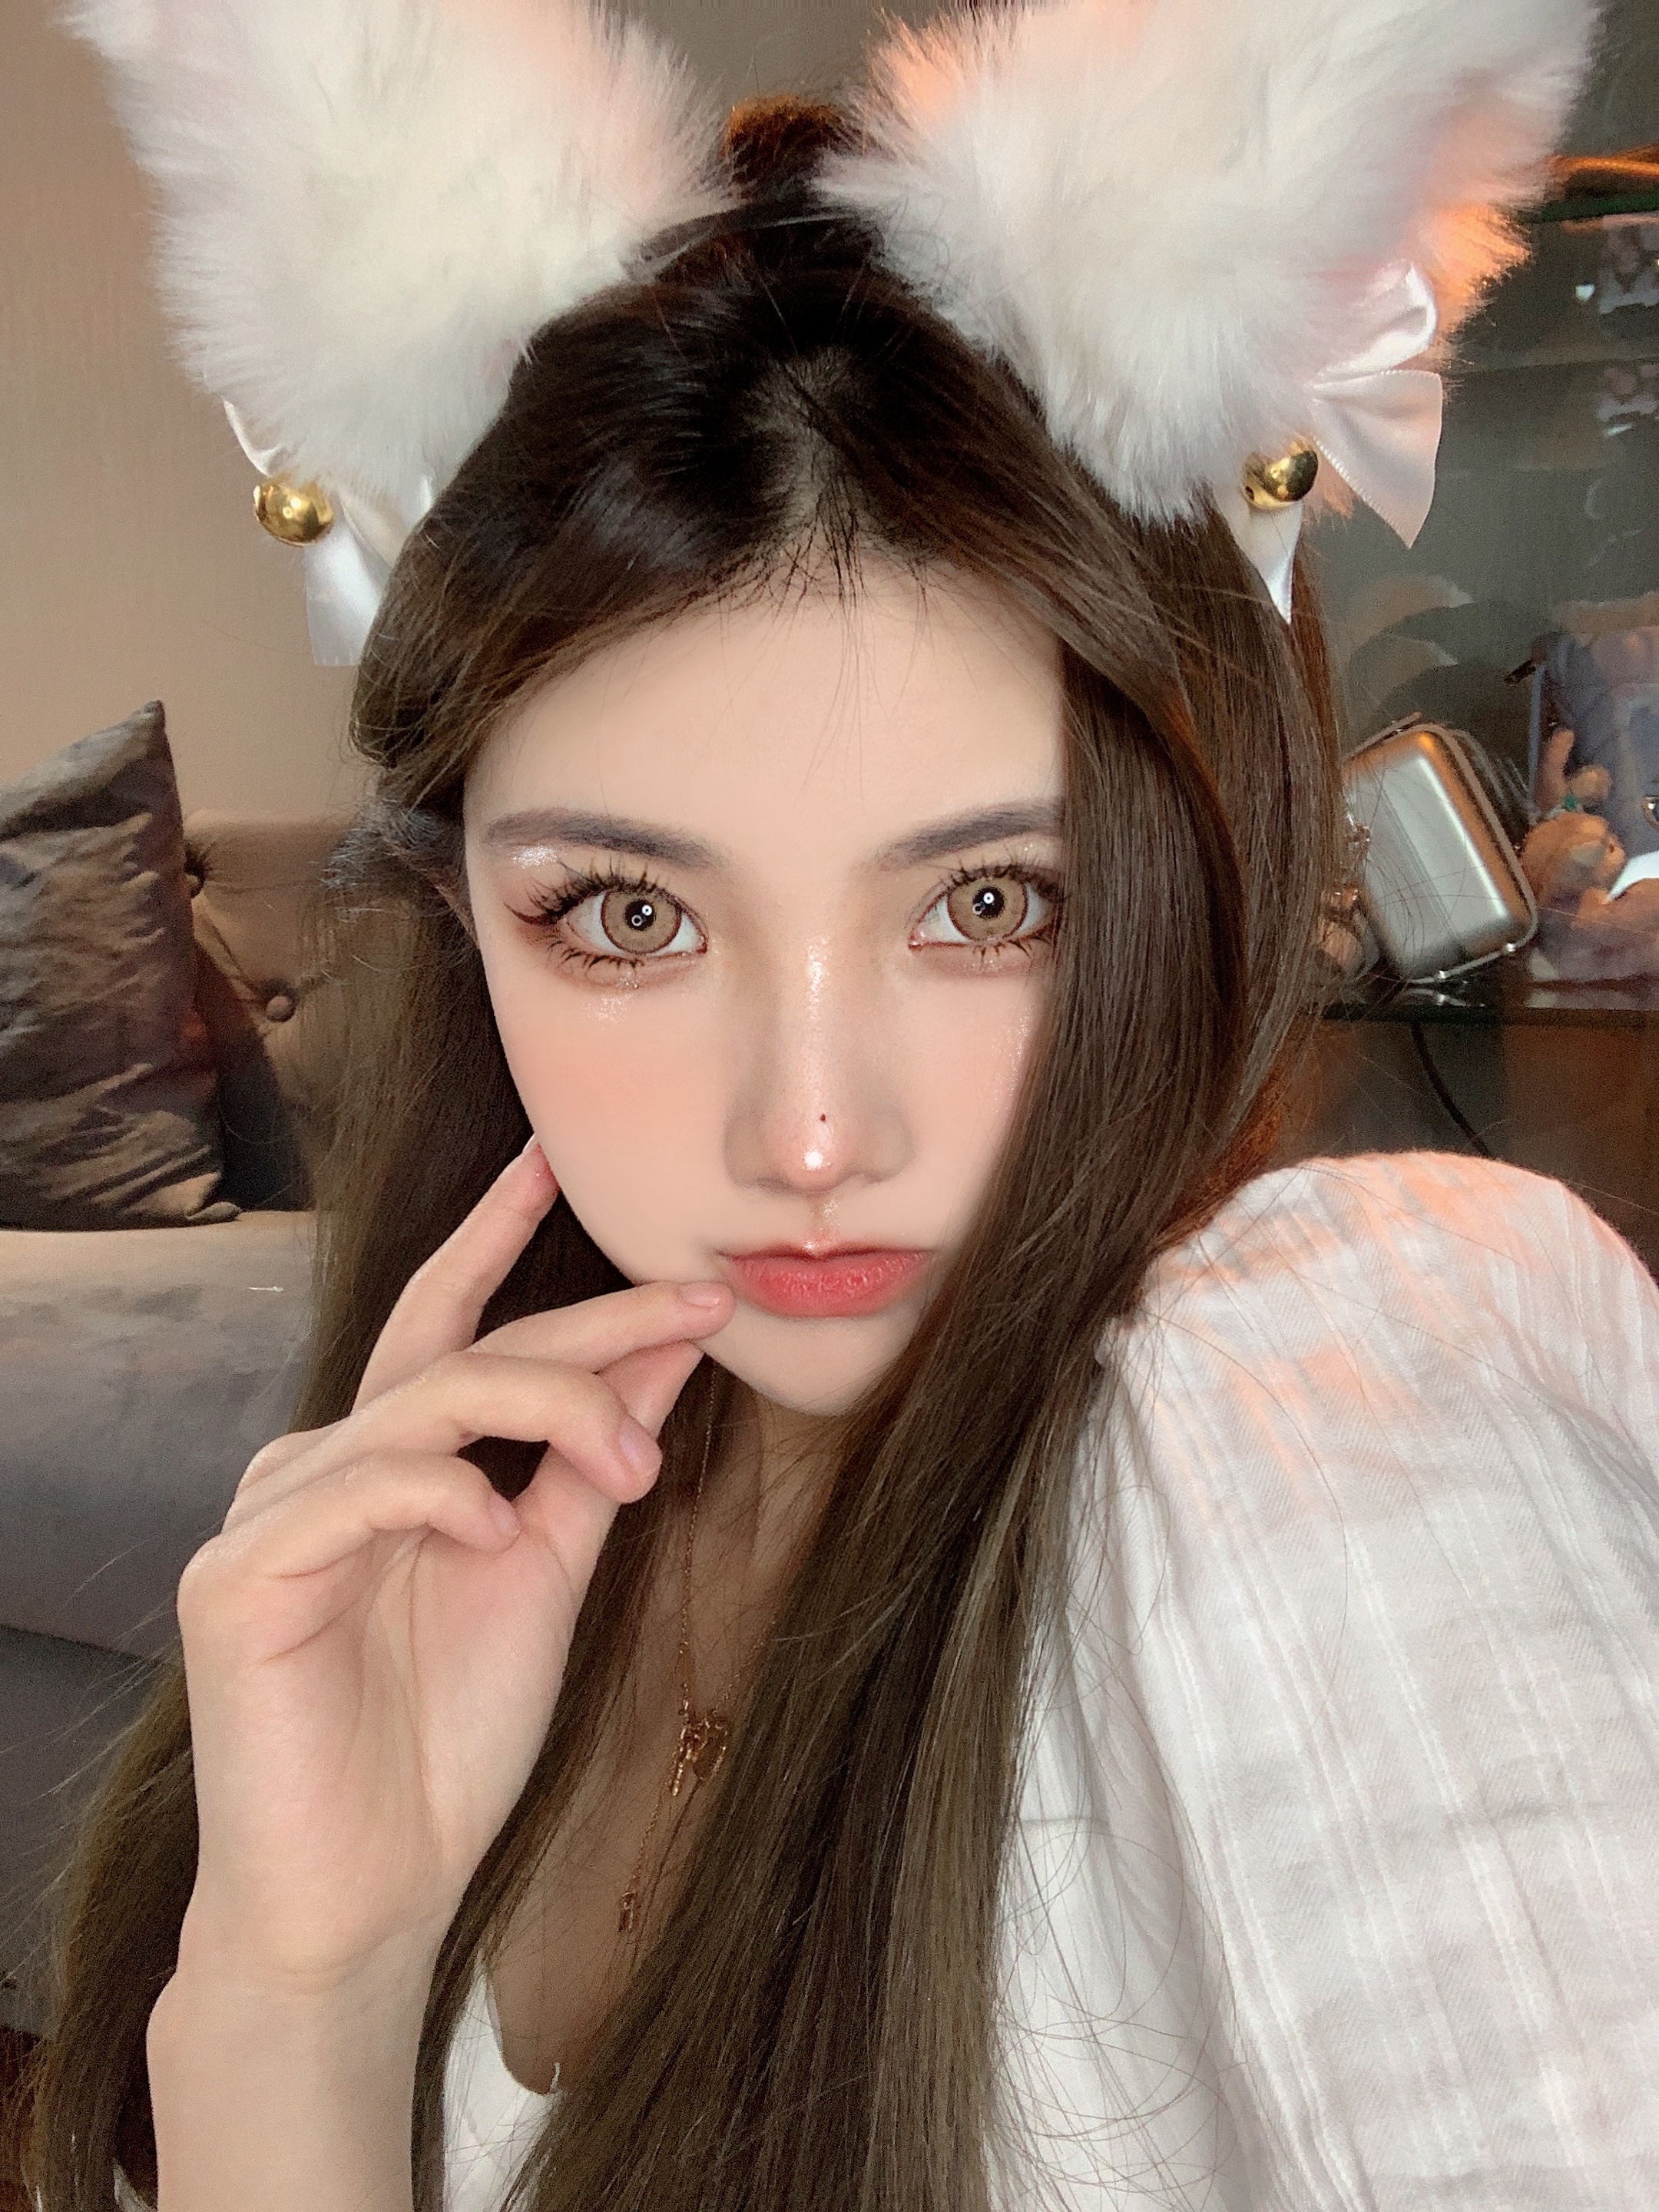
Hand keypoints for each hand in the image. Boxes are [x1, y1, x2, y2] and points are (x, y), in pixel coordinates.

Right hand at [171, 1139, 732, 1997]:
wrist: (370, 1895)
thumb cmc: (448, 1740)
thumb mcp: (548, 1569)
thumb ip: (588, 1459)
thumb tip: (660, 1354)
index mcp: (386, 1463)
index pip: (448, 1325)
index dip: (500, 1238)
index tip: (564, 1165)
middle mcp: (319, 1466)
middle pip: (458, 1350)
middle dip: (586, 1322)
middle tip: (695, 1308)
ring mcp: (269, 1514)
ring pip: (426, 1402)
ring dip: (551, 1417)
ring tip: (632, 1475)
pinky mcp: (237, 1577)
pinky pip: (359, 1489)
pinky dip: (447, 1495)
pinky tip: (498, 1531)